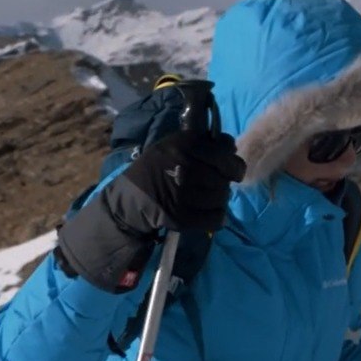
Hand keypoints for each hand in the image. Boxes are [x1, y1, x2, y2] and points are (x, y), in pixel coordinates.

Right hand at [55, 130, 244, 291]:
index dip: (231, 161)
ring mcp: (183, 193)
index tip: (228, 168)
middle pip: (225, 177)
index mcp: (183, 145)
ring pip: (222, 197)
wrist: (129, 199)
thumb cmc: (154, 169)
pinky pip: (216, 218)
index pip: (224, 151)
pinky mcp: (182, 216)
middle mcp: (184, 167)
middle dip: (224, 182)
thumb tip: (231, 146)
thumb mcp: (172, 145)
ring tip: (207, 198)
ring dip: (219, 200)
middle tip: (215, 185)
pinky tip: (208, 213)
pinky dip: (216, 217)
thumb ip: (202, 143)